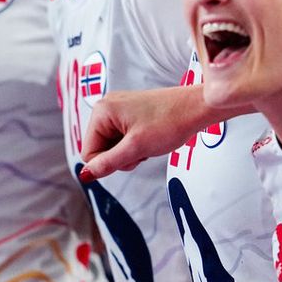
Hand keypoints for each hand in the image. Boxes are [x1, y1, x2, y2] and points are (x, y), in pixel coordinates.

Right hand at [79, 85, 206, 180]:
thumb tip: (84, 175)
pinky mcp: (131, 112)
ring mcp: (119, 108)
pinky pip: (123, 137)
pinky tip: (150, 137)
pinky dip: (136, 143)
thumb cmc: (170, 122)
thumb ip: (108, 163)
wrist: (197, 107)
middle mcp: (107, 106)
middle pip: (100, 148)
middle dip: (121, 156)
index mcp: (102, 111)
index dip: (110, 162)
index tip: (133, 155)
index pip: (89, 152)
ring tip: (148, 142)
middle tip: (142, 149)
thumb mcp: (136, 148)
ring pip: (113, 145)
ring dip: (130, 151)